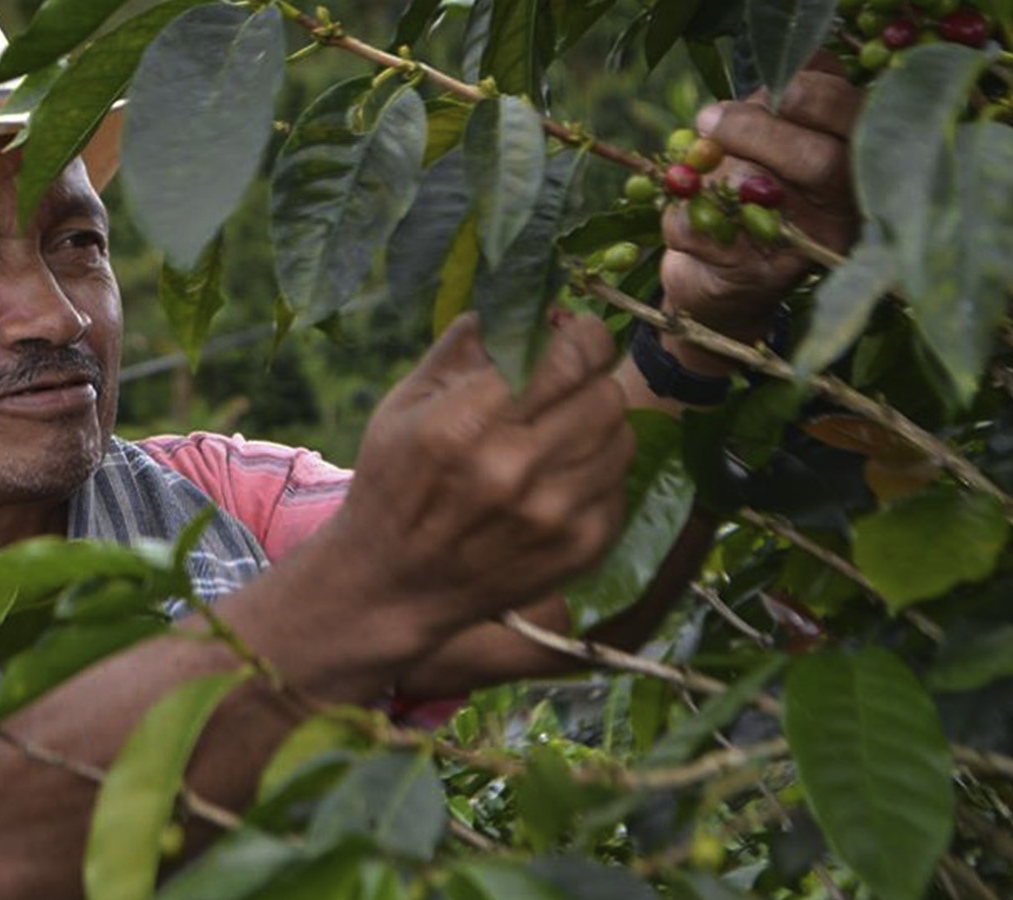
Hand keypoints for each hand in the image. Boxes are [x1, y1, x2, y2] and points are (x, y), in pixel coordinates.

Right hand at [328, 313, 633, 640]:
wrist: (392, 586)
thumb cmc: (393, 484)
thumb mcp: (404, 404)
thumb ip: (464, 345)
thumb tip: (521, 302)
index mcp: (464, 425)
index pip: (568, 355)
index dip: (581, 335)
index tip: (571, 334)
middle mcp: (514, 470)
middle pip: (604, 392)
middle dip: (588, 377)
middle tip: (566, 380)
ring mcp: (553, 515)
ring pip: (620, 435)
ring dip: (595, 422)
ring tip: (557, 430)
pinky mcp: (580, 548)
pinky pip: (617, 482)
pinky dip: (595, 469)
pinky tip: (557, 475)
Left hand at [660, 54, 862, 372]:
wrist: (720, 277)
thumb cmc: (752, 189)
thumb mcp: (774, 137)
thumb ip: (781, 106)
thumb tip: (774, 83)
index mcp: (859, 161)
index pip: (859, 117)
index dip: (815, 94)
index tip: (779, 88)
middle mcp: (845, 210)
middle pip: (819, 161)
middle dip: (755, 130)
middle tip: (709, 119)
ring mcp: (803, 250)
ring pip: (756, 193)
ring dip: (712, 171)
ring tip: (697, 175)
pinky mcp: (753, 278)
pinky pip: (705, 229)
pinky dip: (679, 211)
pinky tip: (683, 211)